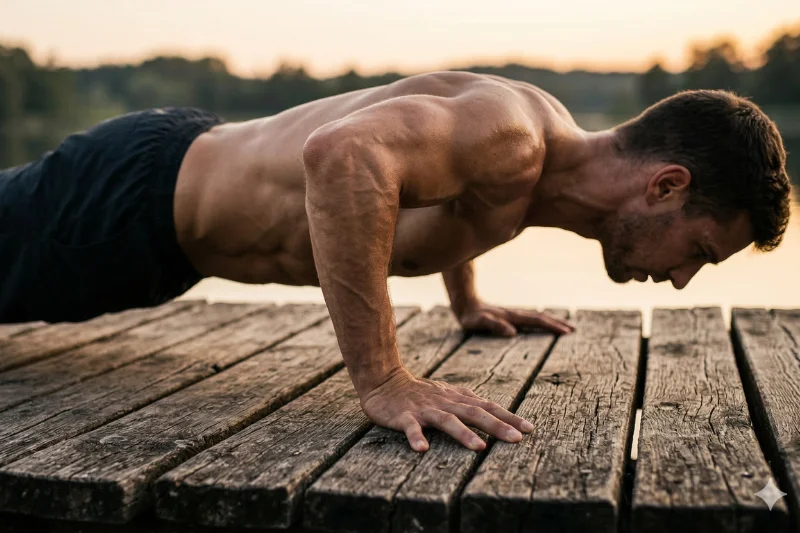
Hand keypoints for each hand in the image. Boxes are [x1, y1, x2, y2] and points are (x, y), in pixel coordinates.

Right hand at [360, 367, 533, 451]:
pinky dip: (416, 437)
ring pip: (447, 421)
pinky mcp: (405, 417)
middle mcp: (445, 403)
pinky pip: (411, 428)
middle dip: (496, 426)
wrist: (385, 382)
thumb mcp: (448, 394)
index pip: (488, 407)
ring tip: (479, 448)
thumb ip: (469, 402)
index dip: (508, 416)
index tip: (529, 429)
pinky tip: (422, 449)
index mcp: (457, 400)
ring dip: (463, 434)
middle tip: (516, 439)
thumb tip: (496, 409)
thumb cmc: (420, 392)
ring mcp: (425, 410)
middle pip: (474, 414)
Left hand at [457, 302, 573, 335]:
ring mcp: (514, 314)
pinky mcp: (511, 316)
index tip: (565, 332)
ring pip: (537, 316)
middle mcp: (516, 314)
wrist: (465, 302)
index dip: (551, 326)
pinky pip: (531, 317)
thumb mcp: (479, 322)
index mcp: (512, 317)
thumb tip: (512, 332)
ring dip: (552, 320)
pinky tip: (546, 323)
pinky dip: (542, 320)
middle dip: (557, 323)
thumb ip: (494, 325)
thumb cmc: (471, 316)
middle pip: (541, 317)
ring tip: (566, 326)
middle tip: (573, 330)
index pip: (536, 321)